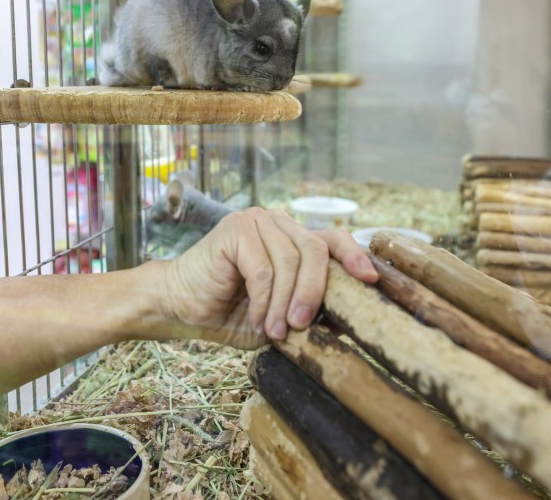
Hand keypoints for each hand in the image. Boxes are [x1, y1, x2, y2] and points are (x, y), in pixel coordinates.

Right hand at [161, 208, 377, 348]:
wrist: (180, 307)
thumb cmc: (230, 313)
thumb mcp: (281, 317)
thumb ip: (313, 312)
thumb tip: (352, 318)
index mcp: (292, 238)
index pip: (333, 238)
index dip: (355, 256)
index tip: (370, 281)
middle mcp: (277, 222)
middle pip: (316, 249)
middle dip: (315, 292)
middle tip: (303, 325)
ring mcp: (256, 221)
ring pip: (290, 261)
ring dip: (285, 302)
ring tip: (275, 330)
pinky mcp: (235, 229)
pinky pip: (263, 269)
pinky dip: (263, 300)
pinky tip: (255, 319)